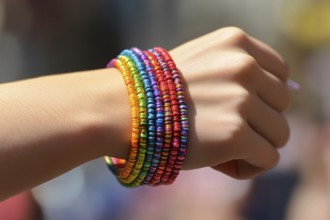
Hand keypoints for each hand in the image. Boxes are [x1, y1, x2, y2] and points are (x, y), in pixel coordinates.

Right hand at [170, 27, 290, 178]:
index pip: (281, 72)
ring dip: (256, 144)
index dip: (266, 96)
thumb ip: (236, 73)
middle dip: (259, 121)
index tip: (246, 109)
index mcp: (235, 42)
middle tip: (230, 131)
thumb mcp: (200, 63)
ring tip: (225, 148)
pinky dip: (250, 165)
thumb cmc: (160, 90)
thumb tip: (278, 97)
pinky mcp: (236, 134)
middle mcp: (243, 66)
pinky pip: (268, 158)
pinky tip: (224, 164)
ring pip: (280, 133)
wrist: (123, 108)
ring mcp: (241, 100)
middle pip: (282, 104)